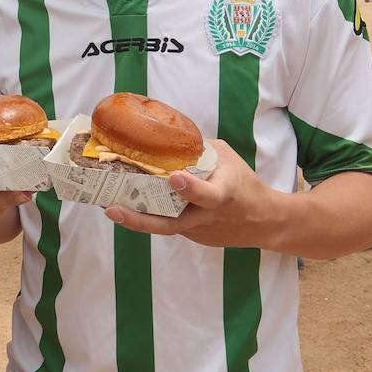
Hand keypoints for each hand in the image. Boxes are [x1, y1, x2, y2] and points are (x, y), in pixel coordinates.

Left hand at [104, 139, 275, 246]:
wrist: (263, 220)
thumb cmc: (243, 182)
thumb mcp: (227, 159)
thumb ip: (198, 150)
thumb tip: (164, 136)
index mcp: (224, 194)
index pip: (209, 195)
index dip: (192, 188)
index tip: (174, 178)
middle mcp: (207, 216)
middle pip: (172, 224)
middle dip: (140, 219)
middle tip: (112, 207)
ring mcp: (197, 230)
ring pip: (163, 226)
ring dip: (135, 219)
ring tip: (108, 206)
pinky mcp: (191, 236)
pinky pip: (167, 223)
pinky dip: (147, 216)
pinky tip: (125, 205)